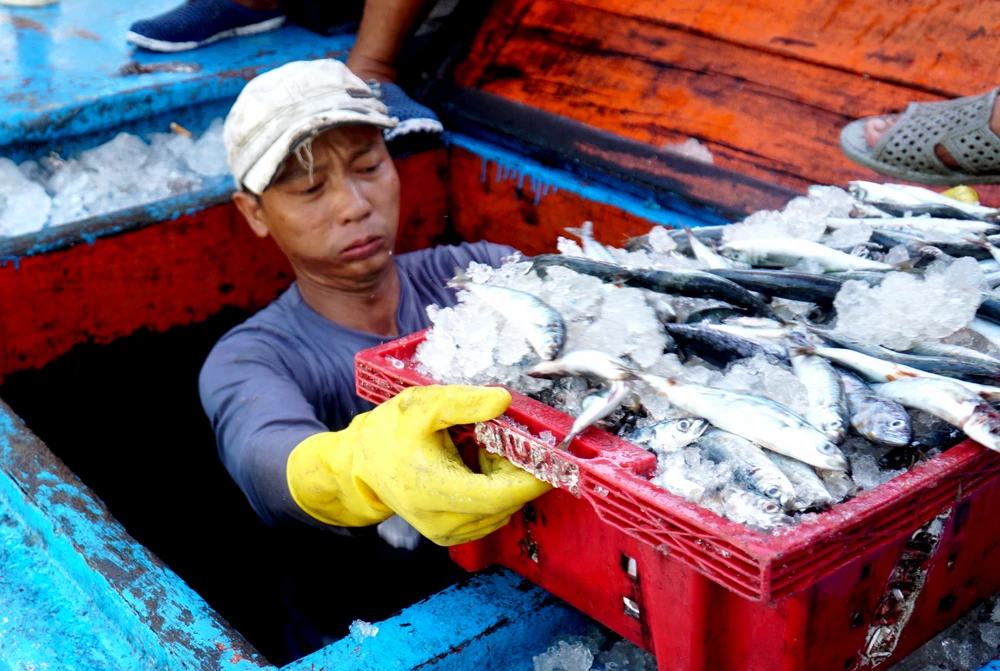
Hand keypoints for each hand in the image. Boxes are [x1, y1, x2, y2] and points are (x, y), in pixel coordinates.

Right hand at [287, 385, 551, 545]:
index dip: (533, 479)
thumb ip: (463, 402)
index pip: (501, 495)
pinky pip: (489, 516)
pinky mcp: (450, 536)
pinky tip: (474, 469)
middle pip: (506, 502)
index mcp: (436, 489)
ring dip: (505, 482)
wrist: (361, 466)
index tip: (557, 459)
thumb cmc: (390, 432)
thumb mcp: (422, 406)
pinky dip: (494, 492)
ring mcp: (448, 533)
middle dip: (519, 472)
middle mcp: (444, 521)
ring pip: (501, 510)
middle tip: (508, 439)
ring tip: (482, 451)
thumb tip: (503, 400)